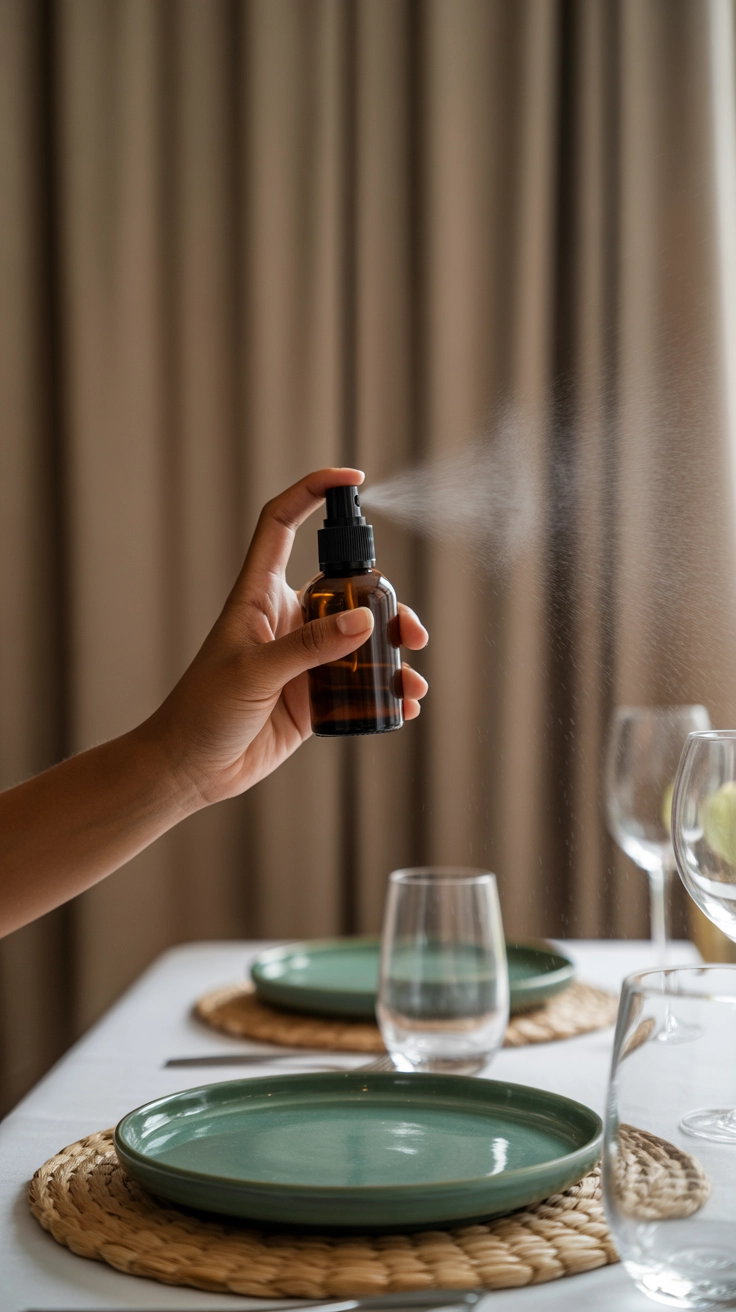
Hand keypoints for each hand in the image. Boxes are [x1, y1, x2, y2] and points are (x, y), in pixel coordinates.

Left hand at [149, 468, 428, 806]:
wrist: (191, 768)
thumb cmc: (203, 711)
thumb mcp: (255, 672)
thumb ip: (309, 647)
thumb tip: (367, 621)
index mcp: (259, 595)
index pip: (282, 525)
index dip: (312, 493)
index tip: (351, 481)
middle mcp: (286, 619)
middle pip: (347, 589)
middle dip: (387, 604)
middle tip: (410, 632)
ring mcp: (303, 658)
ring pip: (362, 640)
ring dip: (393, 655)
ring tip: (412, 682)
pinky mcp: (315, 696)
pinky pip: (361, 685)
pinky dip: (387, 692)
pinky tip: (404, 706)